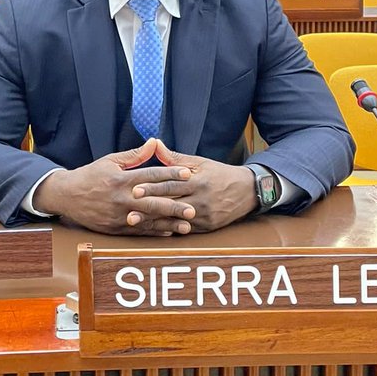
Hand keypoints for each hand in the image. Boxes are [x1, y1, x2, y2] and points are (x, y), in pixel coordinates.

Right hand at [34, 138, 197, 235]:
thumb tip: (155, 142)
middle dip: (174, 206)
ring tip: (186, 226)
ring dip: (168, 224)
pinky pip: (138, 231)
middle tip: (193, 208)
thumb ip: (135, 155)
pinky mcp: (115, 227)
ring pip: (148, 220)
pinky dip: (154, 232)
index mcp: (121, 179)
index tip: (188, 173)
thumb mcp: (110, 161)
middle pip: (152, 202)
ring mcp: (118, 215)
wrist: (67, 196)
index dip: (170, 174)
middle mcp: (121, 199)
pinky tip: (169, 233)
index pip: (150, 176)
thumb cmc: (91, 175)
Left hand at [125, 140, 257, 232]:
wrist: (247, 191)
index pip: (171, 185)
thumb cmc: (219, 174)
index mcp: (198, 181)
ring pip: (176, 220)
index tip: (134, 190)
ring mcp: (205, 215)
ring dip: (156, 222)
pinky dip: (170, 230)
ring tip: (137, 225)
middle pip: (170, 204)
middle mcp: (201, 200)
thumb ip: (174, 157)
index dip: (152, 188)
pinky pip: (186, 230)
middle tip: (129, 212)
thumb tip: (154, 144)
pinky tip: (154, 231)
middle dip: (149, 209)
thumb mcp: (199, 162)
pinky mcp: (208, 227)